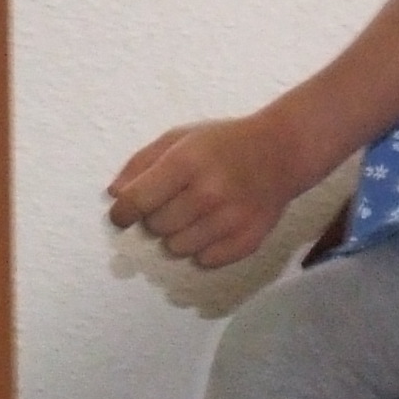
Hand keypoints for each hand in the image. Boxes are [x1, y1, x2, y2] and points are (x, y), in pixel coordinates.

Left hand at [107, 108, 326, 269]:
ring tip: (194, 216)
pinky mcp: (247, 240)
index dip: (123, 212)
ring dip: (177, 235)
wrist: (283, 151)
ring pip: (176, 248)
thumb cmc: (224, 142)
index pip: (137, 201)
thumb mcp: (180, 137)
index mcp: (187, 162)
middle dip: (156, 218)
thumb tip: (115, 195)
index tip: (123, 215)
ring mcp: (230, 220)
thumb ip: (142, 163)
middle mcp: (208, 193)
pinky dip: (202, 249)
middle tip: (173, 203)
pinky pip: (204, 260)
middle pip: (155, 227)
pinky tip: (212, 227)